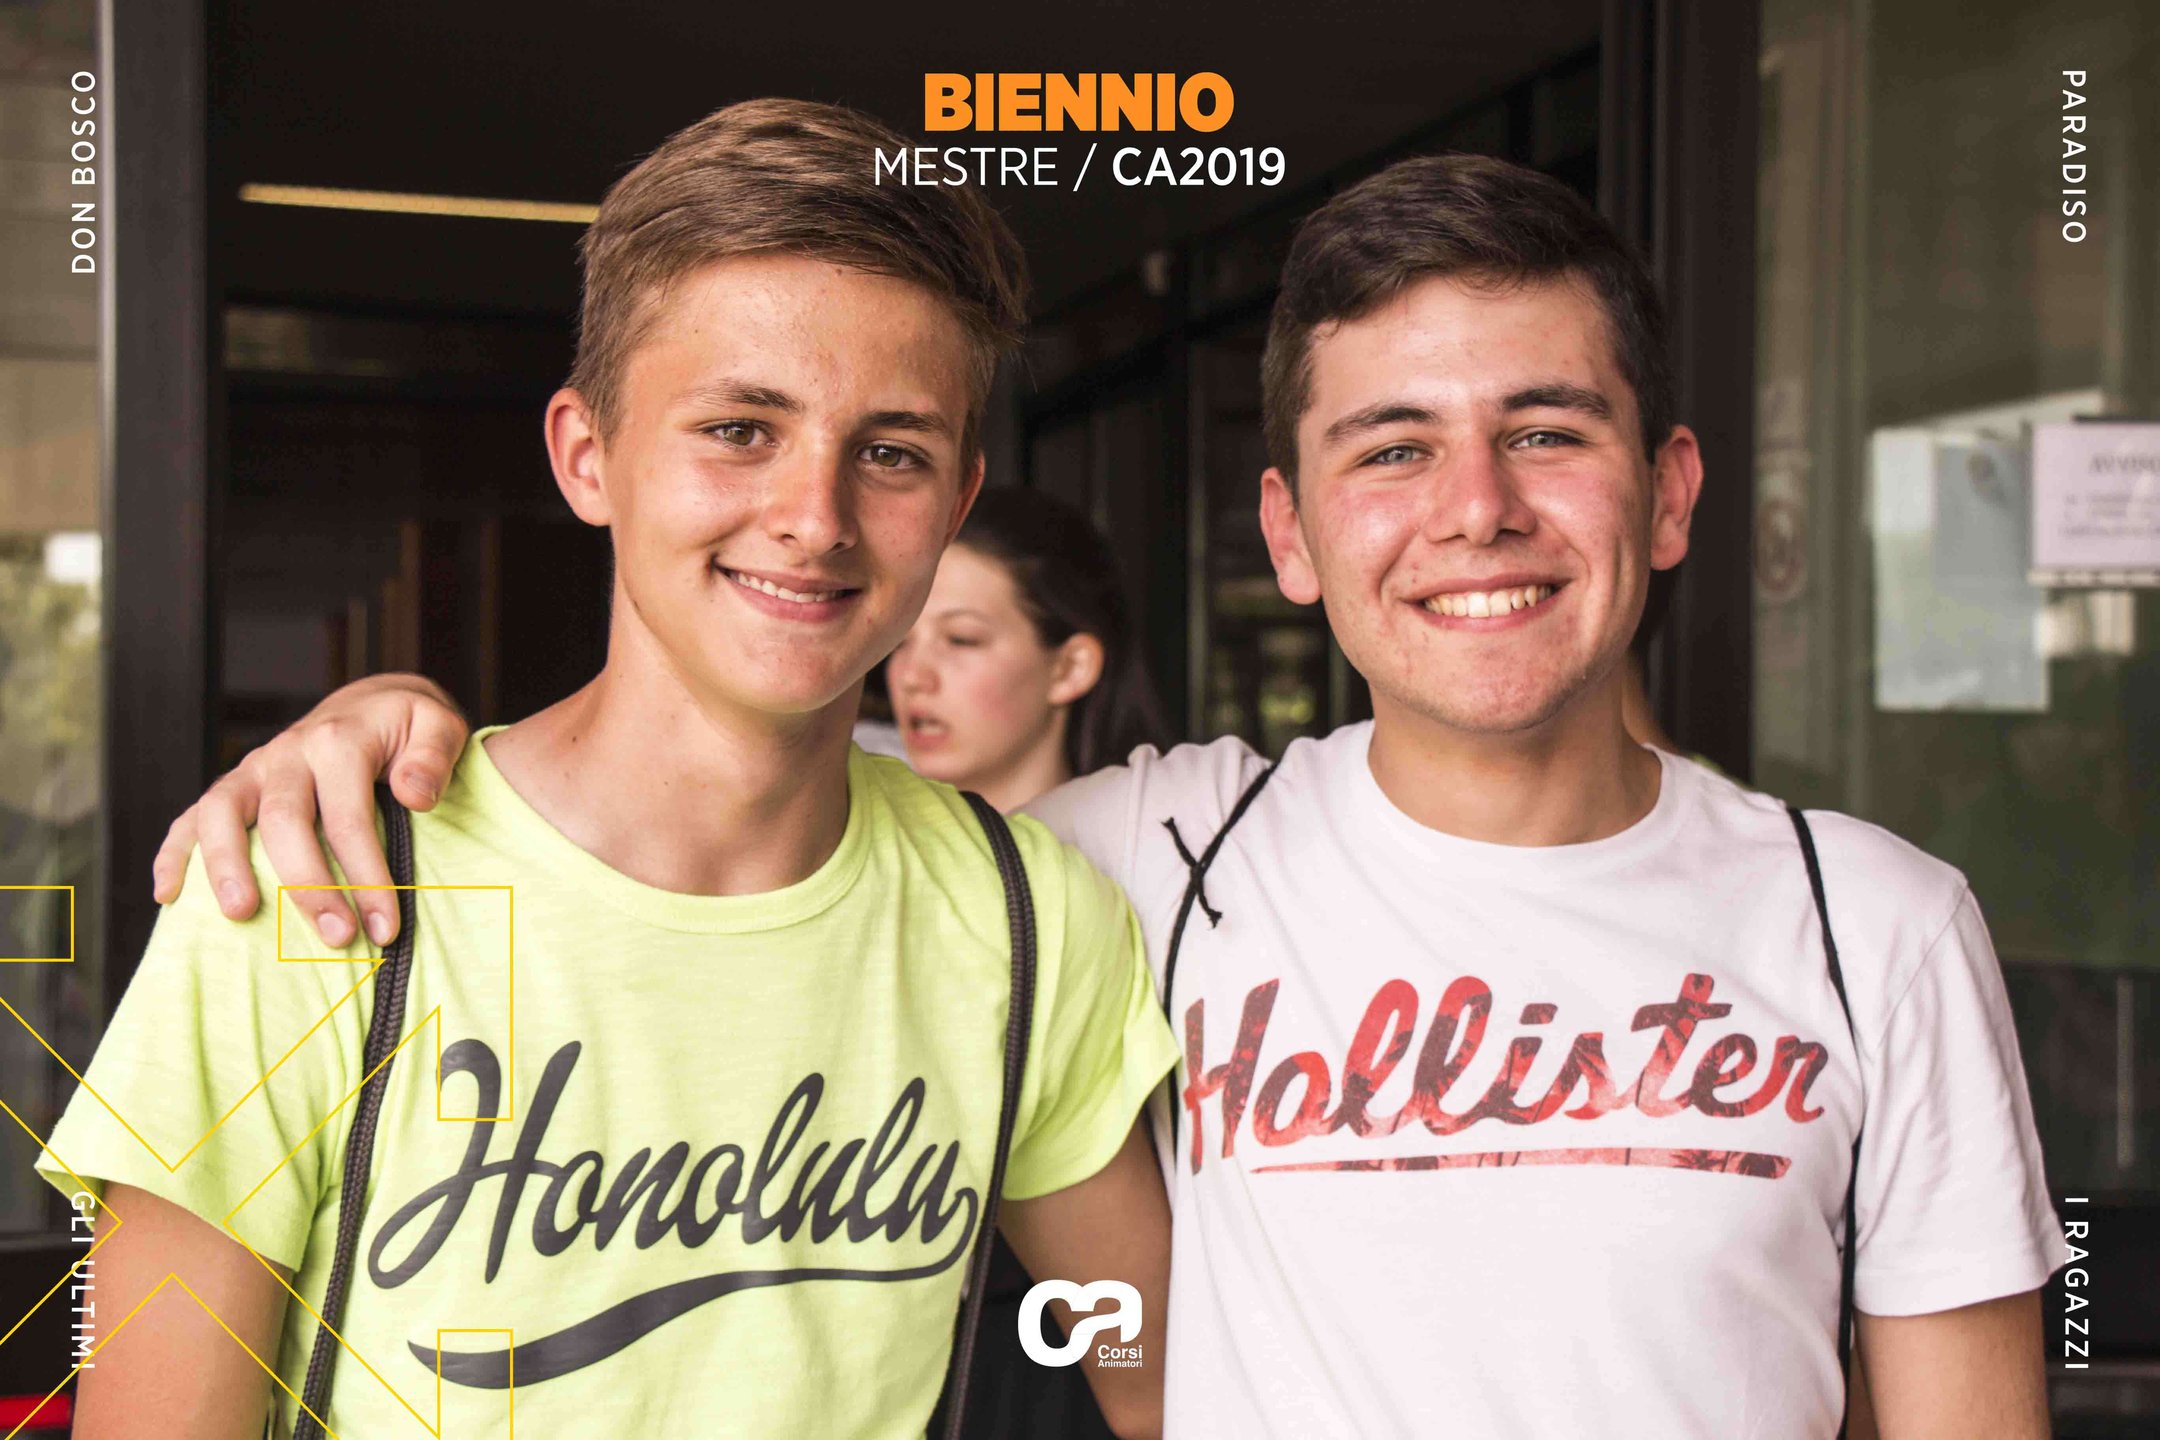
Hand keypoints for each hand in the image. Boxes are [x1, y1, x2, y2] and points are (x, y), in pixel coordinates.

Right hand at [150, 673, 470, 947]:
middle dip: (309, 886)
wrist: (373, 705)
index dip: (365, 875)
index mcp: (340, 740)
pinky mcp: (233, 786)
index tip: (385, 925)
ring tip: (241, 915)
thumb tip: (415, 795)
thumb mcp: (439, 728)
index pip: (348, 816)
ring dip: (226, 866)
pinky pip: (191, 817)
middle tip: (338, 938)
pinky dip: (173, 852)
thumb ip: (433, 757)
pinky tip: (168, 895)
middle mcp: (289, 752)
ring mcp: (254, 770)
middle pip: (285, 821)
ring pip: (222, 813)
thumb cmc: (409, 729)